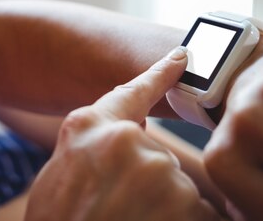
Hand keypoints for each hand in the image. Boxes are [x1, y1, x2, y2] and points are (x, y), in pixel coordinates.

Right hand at [25, 47, 222, 220]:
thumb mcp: (60, 173)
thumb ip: (94, 145)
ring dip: (167, 213)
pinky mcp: (184, 202)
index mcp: (89, 127)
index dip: (158, 75)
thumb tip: (129, 132)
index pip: (131, 93)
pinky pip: (202, 215)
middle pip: (158, 160)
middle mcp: (124, 139)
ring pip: (180, 190)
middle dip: (150, 189)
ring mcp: (156, 169)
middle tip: (119, 213)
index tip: (180, 57)